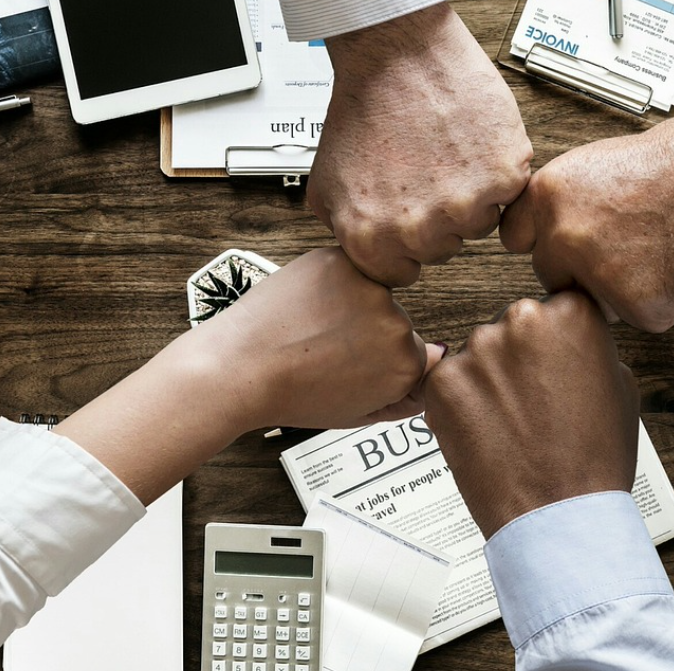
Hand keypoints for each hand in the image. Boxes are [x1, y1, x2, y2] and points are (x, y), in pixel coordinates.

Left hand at [170, 247, 441, 429]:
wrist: (239, 369)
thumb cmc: (289, 395)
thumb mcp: (356, 412)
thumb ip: (404, 395)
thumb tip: (433, 364)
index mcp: (406, 365)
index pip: (413, 353)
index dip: (378, 361)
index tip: (354, 367)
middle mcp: (397, 324)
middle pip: (394, 321)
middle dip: (366, 331)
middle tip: (326, 350)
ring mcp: (370, 289)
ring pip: (371, 293)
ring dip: (349, 304)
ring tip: (311, 328)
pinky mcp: (341, 262)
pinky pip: (347, 269)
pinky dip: (329, 282)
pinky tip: (305, 307)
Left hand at [311, 2, 532, 286]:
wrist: (397, 52)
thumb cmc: (363, 107)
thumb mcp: (326, 182)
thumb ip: (346, 231)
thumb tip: (366, 255)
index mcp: (371, 239)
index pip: (401, 274)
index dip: (404, 242)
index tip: (406, 213)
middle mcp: (418, 230)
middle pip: (442, 250)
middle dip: (436, 217)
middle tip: (424, 171)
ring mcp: (464, 205)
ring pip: (479, 224)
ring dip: (470, 195)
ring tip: (446, 153)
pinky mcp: (503, 176)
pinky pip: (508, 194)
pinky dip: (496, 170)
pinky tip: (469, 142)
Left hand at [421, 292, 638, 538]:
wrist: (559, 515)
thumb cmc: (595, 459)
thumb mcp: (621, 387)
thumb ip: (590, 349)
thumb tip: (568, 342)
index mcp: (571, 313)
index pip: (555, 309)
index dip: (554, 344)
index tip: (555, 368)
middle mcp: (522, 319)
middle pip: (512, 328)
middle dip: (518, 359)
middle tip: (533, 404)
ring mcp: (477, 349)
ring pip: (479, 355)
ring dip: (488, 381)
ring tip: (510, 425)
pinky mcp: (442, 381)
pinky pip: (448, 382)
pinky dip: (460, 405)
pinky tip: (485, 434)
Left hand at [499, 113, 673, 332]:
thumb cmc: (668, 164)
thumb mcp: (590, 165)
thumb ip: (557, 204)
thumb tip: (537, 235)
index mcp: (547, 197)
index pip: (515, 239)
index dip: (543, 240)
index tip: (561, 241)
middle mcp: (564, 237)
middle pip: (551, 275)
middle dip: (579, 268)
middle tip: (624, 243)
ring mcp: (599, 275)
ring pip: (593, 301)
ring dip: (616, 288)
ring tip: (653, 247)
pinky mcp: (639, 306)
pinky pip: (637, 316)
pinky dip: (657, 299)